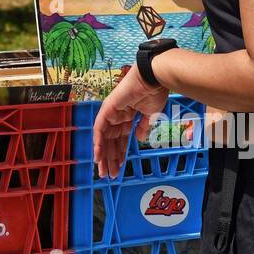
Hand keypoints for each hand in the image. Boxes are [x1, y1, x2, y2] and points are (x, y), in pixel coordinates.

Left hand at [93, 65, 169, 179]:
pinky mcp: (107, 109)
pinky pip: (99, 129)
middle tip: (109, 175)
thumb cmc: (155, 93)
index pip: (121, 139)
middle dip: (111, 159)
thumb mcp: (150, 115)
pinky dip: (98, 143)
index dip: (120, 154)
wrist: (154, 79)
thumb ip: (142, 127)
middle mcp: (117, 116)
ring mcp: (111, 113)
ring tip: (104, 172)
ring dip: (104, 155)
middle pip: (112, 141)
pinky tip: (98, 157)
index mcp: (128, 117)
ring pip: (104, 138)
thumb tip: (139, 139)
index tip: (120, 167)